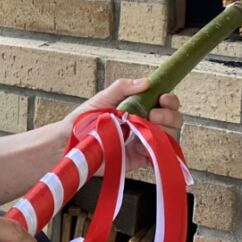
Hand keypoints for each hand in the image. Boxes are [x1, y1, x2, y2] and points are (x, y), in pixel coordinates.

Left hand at [59, 78, 183, 170]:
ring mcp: (143, 142)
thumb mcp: (103, 97)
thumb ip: (123, 87)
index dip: (169, 100)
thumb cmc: (83, 120)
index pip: (164, 102)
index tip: (163, 98)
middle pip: (173, 120)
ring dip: (165, 131)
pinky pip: (158, 156)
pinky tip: (148, 144)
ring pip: (169, 137)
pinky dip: (159, 150)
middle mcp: (145, 124)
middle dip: (169, 115)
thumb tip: (146, 81)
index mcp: (139, 107)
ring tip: (148, 127)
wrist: (69, 143)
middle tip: (153, 114)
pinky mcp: (139, 159)